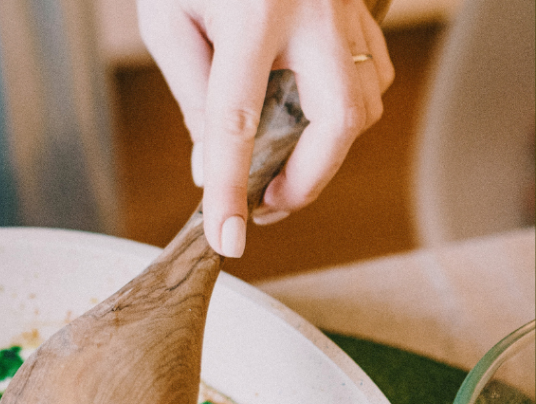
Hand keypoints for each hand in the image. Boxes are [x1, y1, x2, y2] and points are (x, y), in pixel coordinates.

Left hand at [138, 0, 393, 256]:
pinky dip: (344, 116)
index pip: (237, 126)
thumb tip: (209, 167)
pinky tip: (308, 124)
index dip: (230, 192)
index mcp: (253, 14)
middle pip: (337, 122)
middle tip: (267, 205)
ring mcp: (347, 7)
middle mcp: (313, 12)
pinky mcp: (363, 5)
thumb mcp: (169, 19)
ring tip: (280, 169)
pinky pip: (372, 77)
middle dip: (306, 181)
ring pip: (364, 104)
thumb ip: (192, 95)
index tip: (227, 242)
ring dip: (326, 153)